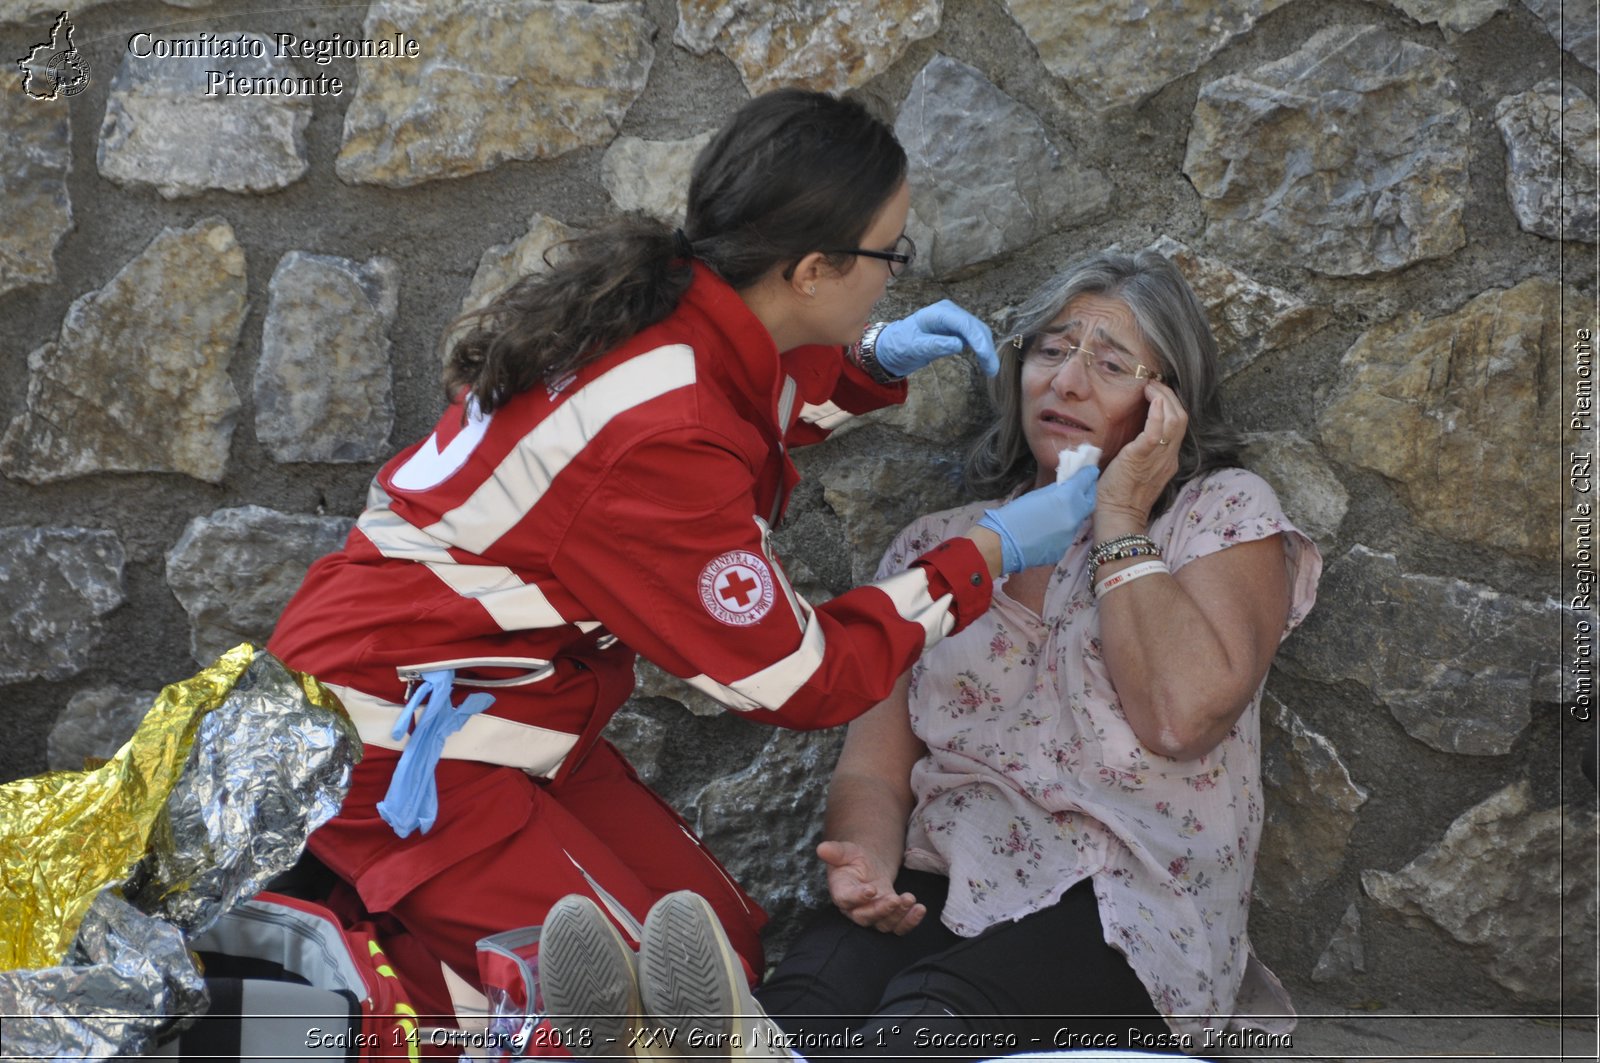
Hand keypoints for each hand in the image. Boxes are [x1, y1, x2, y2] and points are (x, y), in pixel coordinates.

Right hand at [817, 840, 924, 934]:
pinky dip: (910, 922)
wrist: (866, 866)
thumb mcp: (845, 851)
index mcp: (841, 892)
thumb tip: (821, 848)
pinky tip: (920, 909)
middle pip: (866, 917)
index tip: (871, 889)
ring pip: (884, 924)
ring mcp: (873, 915)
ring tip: (910, 899)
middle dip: (881, 910)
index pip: (846, 899)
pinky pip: (898, 927)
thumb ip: (835, 851)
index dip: (858, 897)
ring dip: (898, 915)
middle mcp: (855, 909)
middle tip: (895, 899)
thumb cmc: (853, 859)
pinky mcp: (889, 916)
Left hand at [874, 300, 998, 377]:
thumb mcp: (914, 346)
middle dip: (986, 348)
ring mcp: (954, 320)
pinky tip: (985, 362)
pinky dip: (981, 349)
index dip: (979, 341)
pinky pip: (974, 338)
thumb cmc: (900, 344)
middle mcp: (950, 313)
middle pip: (976, 327)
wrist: (893, 346)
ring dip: (986, 350)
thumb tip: (959, 344)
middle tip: (992, 370)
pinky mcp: (956, 330)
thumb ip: (935, 344)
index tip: (986, 357)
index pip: (965, 324)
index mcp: (939, 313)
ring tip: (991, 370)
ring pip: (978, 333)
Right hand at [975, 466, 1098, 573]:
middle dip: (1087, 493)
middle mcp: (1073, 518)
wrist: (1001, 544)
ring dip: (1075, 512)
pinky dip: (1063, 529)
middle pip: (1089, 502)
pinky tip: (1050, 528)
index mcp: (1065, 499)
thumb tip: (1065, 487)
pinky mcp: (1063, 549)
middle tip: (1083, 487)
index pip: (1085, 482)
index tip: (1089, 470)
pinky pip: (1067, 535)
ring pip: (1078, 520)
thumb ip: (1055, 490)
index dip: (1088, 474)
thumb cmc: (1013, 515)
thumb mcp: (1036, 494)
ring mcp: (1069, 536)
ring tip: (1062, 509)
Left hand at [1095, 382, 1186, 530]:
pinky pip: (1157, 432)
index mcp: (1168, 460)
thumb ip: (1140, 452)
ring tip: (1149, 387)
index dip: (1170, 404)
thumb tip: (1128, 433)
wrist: (1117, 518)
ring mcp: (1159, 458)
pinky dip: (1157, 413)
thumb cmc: (1119, 495)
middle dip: (1169, 396)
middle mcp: (1169, 457)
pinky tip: (1151, 399)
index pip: (1177, 425)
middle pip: (1181, 418)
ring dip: (1163, 398)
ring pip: (1175, 420)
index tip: (1155, 392)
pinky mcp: (1142, 458)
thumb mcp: (1136, 469)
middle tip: (1153, 384)